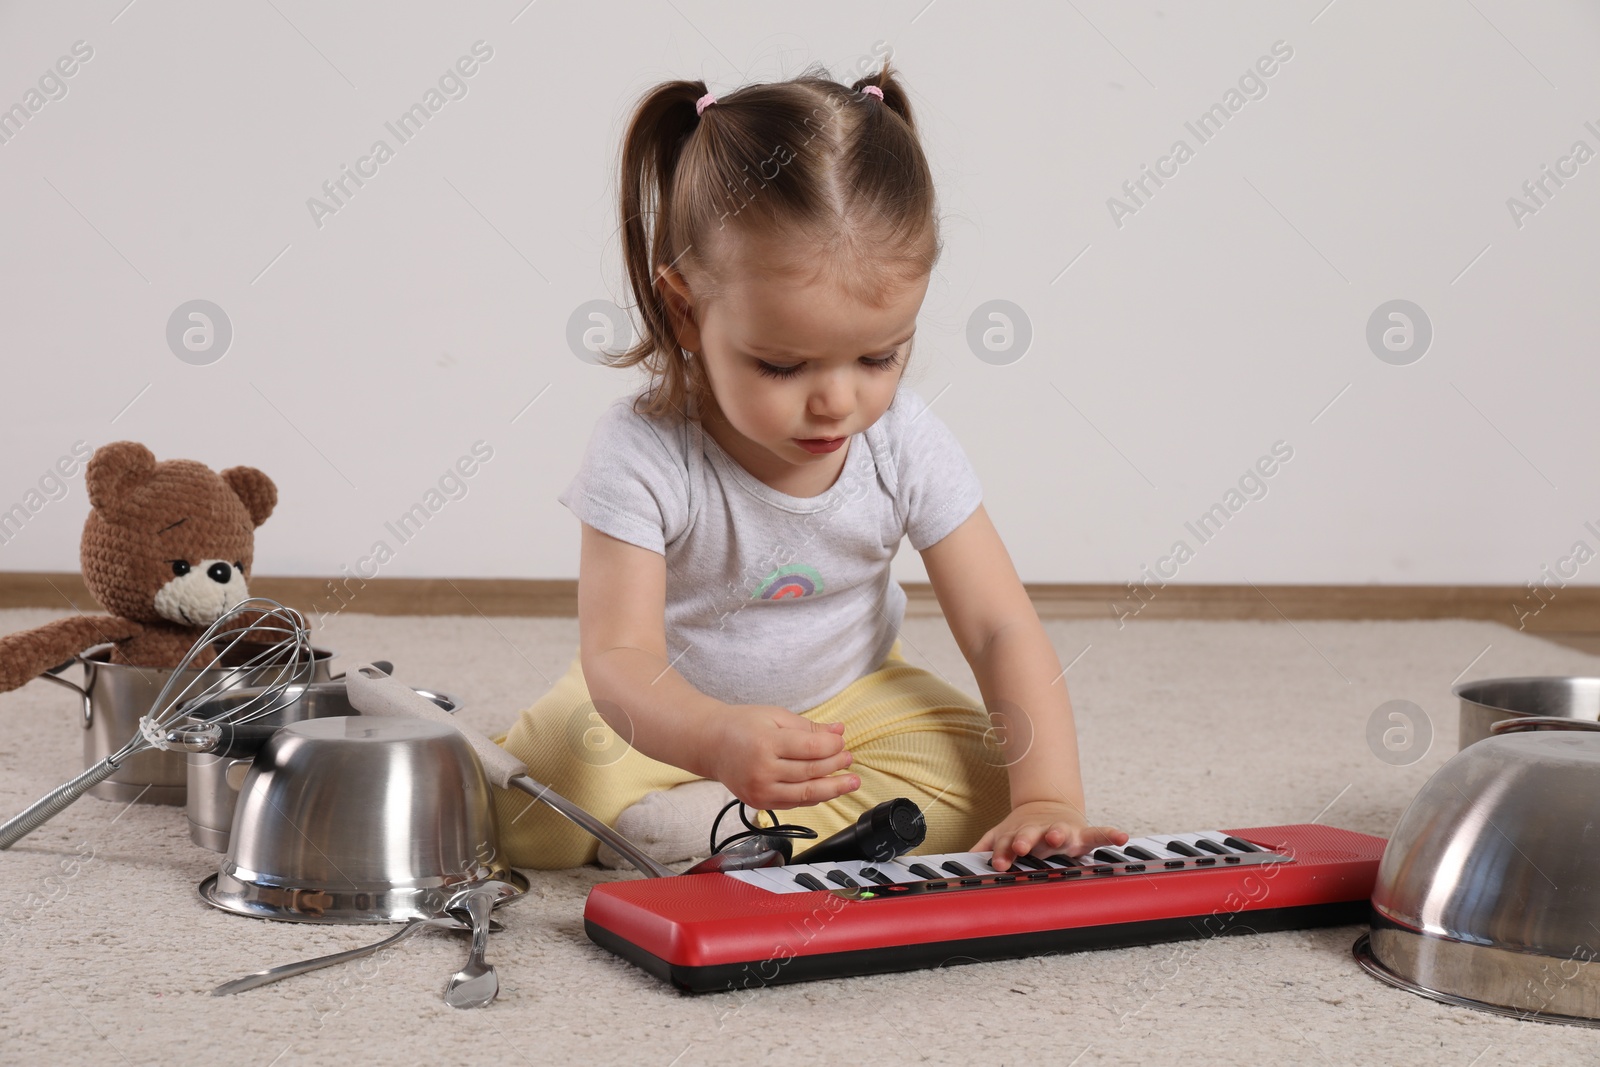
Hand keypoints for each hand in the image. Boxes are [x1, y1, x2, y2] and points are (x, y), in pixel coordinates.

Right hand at [706, 705, 858, 810]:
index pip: (812, 748)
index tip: (842, 741)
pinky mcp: (760, 803)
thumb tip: (838, 732)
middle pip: (812, 772)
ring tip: (850, 782)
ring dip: (833, 788)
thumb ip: (807, 727)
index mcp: (766, 743)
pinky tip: (827, 789)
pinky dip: (814, 797)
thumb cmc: (742, 725)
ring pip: (807, 794)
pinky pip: (794, 804)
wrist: (710, 744)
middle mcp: (763, 771)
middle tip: (849, 759)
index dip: (833, 746)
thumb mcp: (775, 716)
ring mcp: (760, 791)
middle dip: (836, 766)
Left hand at [975, 800, 1127, 871]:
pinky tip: (1122, 838)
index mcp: (1021, 834)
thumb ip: (988, 845)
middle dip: (1026, 841)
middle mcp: (1041, 833)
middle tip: (1021, 846)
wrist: (1049, 805)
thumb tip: (961, 860)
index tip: (1000, 861)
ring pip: (1060, 832)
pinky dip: (1111, 835)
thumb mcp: (1004, 833)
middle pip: (1032, 836)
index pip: (1009, 844)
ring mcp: (1062, 831)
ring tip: (1060, 836)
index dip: (1004, 852)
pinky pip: (1100, 834)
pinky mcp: (1083, 833)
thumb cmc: (1026, 828)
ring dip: (1059, 834)